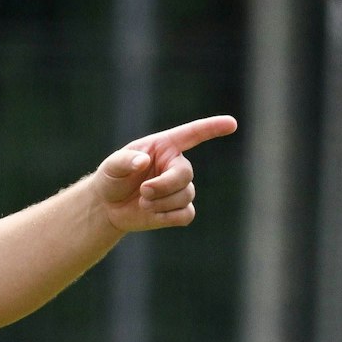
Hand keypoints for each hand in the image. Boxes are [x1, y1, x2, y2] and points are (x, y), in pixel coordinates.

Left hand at [95, 115, 237, 231]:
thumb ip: (125, 160)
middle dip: (165, 186)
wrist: (109, 207)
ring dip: (162, 203)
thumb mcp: (111, 166)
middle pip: (186, 174)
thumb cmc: (112, 178)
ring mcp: (180, 188)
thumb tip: (143, 161)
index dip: (212, 128)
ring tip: (143, 203)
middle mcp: (176, 165)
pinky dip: (168, 217)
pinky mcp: (179, 210)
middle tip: (143, 192)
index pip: (193, 134)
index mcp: (164, 147)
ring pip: (186, 196)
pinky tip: (153, 214)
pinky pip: (186, 215)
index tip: (232, 124)